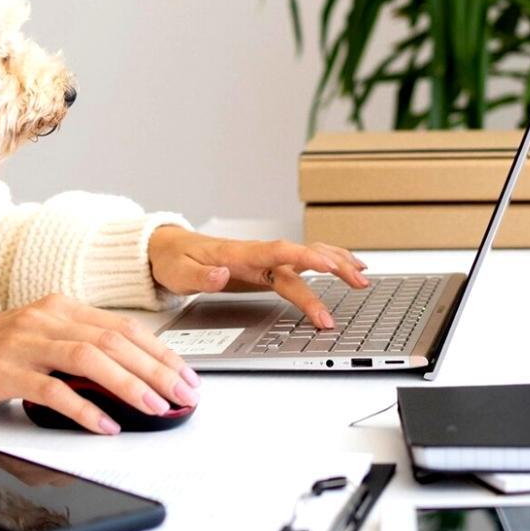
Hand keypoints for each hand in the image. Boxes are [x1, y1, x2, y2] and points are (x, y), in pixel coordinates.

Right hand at [0, 293, 200, 433]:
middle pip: (113, 341)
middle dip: (154, 370)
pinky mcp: (6, 371)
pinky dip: (82, 408)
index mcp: (66, 307)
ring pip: (88, 359)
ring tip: (152, 407)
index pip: (125, 327)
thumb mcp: (52, 339)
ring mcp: (26, 343)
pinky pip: (51, 390)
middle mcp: (49, 319)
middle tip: (181, 395)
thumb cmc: (7, 352)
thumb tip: (142, 375)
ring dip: (126, 384)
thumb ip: (89, 348)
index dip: (160, 352)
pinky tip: (104, 425)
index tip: (186, 377)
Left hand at [146, 227, 369, 328]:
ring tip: (362, 277)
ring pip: (307, 255)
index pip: (278, 252)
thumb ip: (200, 276)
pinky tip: (345, 266)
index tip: (327, 265)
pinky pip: (302, 262)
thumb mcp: (178, 273)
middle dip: (333, 267)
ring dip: (336, 263)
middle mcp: (257, 254)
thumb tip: (222, 276)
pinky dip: (327, 261)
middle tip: (358, 283)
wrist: (167, 247)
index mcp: (239, 254)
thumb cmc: (173, 260)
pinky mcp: (266, 267)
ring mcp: (264, 259)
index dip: (304, 257)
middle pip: (302, 256)